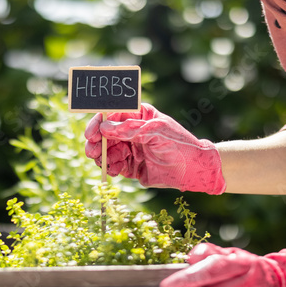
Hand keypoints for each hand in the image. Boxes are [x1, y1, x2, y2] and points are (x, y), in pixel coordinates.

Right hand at [83, 104, 224, 193]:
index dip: (99, 123)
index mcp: (138, 116)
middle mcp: (131, 131)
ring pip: (107, 151)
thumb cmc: (179, 144)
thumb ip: (130, 130)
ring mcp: (130, 148)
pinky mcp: (131, 166)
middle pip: (104, 134)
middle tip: (92, 152)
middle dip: (96, 143)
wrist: (193, 170)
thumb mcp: (156, 132)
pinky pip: (114, 166)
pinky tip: (114, 171)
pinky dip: (111, 168)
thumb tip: (104, 127)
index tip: (92, 133)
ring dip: (102, 157)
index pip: (112, 115)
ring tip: (104, 164)